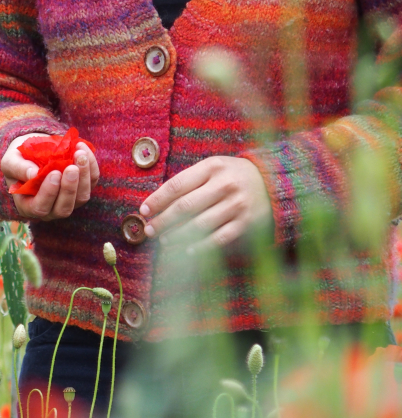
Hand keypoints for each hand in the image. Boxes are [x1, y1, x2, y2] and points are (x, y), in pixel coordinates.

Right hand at [1, 133, 98, 219]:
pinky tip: (83, 149)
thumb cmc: (19, 158)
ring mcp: (68, 200)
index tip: (54, 173)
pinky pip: (91, 182)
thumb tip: (33, 174)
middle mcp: (50, 209)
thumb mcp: (11, 160)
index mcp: (28, 206)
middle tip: (71, 167)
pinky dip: (90, 166)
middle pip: (63, 209)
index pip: (39, 208)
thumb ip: (18, 167)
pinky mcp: (82, 188)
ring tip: (79, 154)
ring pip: (81, 197)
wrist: (35, 150)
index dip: (48, 194)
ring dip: (84, 176)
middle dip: (69, 188)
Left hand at [139, 156, 271, 252]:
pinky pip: (218, 238)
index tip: (143, 210)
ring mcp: (236, 205)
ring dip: (177, 235)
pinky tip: (186, 249)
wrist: (275, 182)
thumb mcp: (213, 168)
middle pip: (185, 207)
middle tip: (149, 229)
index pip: (176, 185)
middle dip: (163, 220)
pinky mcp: (245, 223)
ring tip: (164, 240)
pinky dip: (200, 246)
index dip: (157, 200)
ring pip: (199, 225)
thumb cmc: (232, 176)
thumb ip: (189, 181)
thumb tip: (156, 203)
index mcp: (212, 167)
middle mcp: (224, 185)